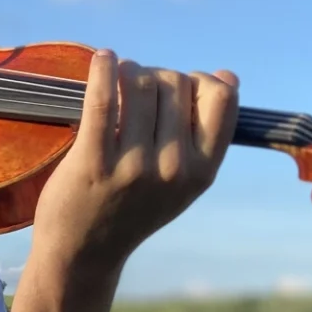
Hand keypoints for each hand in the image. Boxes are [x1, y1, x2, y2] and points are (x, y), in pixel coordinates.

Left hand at [32, 53, 238, 276]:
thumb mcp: (183, 183)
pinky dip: (104, 69)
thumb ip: (205, 137)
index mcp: (203, 171)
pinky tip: (103, 59)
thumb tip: (227, 76)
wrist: (85, 251)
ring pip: (141, 82)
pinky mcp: (94, 161)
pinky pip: (104, 98)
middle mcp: (174, 168)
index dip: (202, 81)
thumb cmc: (133, 207)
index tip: (180, 87)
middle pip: (176, 83)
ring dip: (128, 71)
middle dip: (156, 76)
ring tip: (117, 80)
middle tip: (137, 91)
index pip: (221, 98)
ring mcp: (135, 166)